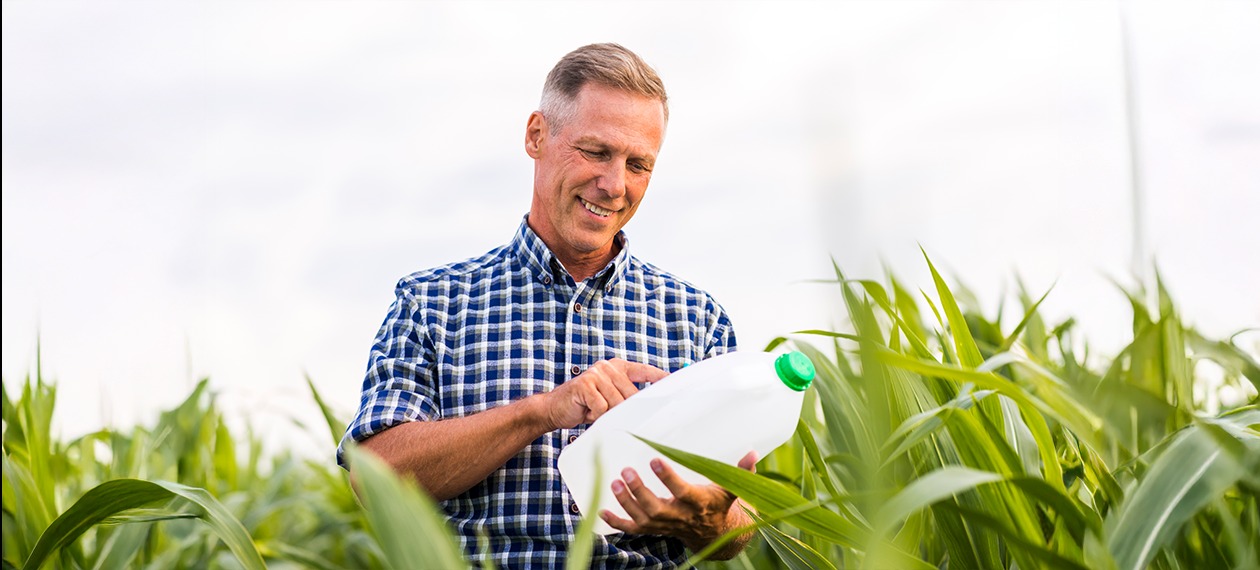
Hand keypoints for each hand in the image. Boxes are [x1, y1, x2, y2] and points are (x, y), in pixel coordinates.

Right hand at [539, 359, 667, 429]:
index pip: (644, 370)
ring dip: (607, 414)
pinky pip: (602, 407)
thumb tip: (648, 407)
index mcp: (616, 367)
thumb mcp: (608, 399)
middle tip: (611, 416)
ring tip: (594, 412)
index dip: (660, 377)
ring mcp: (596, 374)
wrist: (553, 409)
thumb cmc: (584, 406)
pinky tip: (585, 411)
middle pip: (631, 394)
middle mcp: (607, 367)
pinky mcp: (585, 384)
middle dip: (625, 410)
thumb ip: (625, 397)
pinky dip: (595, 415)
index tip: (677, 382)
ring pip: (616, 403)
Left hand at [602, 451, 757, 554]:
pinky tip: (601, 509)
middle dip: (640, 491)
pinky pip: (633, 529)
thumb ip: (740, 472)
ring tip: (614, 481)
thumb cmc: (720, 506)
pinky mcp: (654, 529)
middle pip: (656, 508)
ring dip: (626, 502)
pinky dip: (617, 521)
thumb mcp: (731, 490)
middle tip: (626, 471)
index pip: (682, 492)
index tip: (654, 460)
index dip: (668, 478)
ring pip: (642, 518)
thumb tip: (753, 452)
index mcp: (698, 504)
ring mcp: (665, 525)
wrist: (715, 536)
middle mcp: (679, 517)